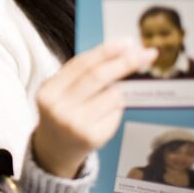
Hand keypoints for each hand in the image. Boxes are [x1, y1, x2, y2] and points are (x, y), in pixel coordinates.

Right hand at [31, 39, 157, 177]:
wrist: (54, 149)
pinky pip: (116, 113)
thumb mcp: (60, 90)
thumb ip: (83, 72)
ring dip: (119, 90)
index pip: (81, 64)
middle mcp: (59, 108)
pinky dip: (116, 109)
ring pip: (112, 95)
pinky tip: (103, 116)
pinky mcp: (93, 137)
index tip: (127, 42)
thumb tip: (122, 50)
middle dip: (124, 62)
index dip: (106, 51)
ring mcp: (76, 124)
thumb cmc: (62, 112)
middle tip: (145, 54)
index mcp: (48, 91)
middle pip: (97, 77)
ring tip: (106, 98)